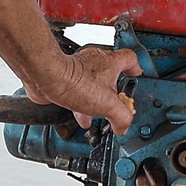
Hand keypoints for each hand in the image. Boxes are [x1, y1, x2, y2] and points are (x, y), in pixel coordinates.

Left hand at [25, 45, 142, 134]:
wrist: (47, 79)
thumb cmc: (75, 82)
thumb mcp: (108, 104)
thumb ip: (122, 117)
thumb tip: (123, 126)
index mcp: (111, 62)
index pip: (131, 59)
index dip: (136, 69)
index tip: (137, 79)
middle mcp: (97, 62)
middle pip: (113, 75)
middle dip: (115, 93)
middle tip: (118, 104)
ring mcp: (81, 68)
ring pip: (95, 84)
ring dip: (98, 100)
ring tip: (99, 115)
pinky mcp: (68, 76)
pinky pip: (80, 90)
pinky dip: (82, 103)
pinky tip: (81, 115)